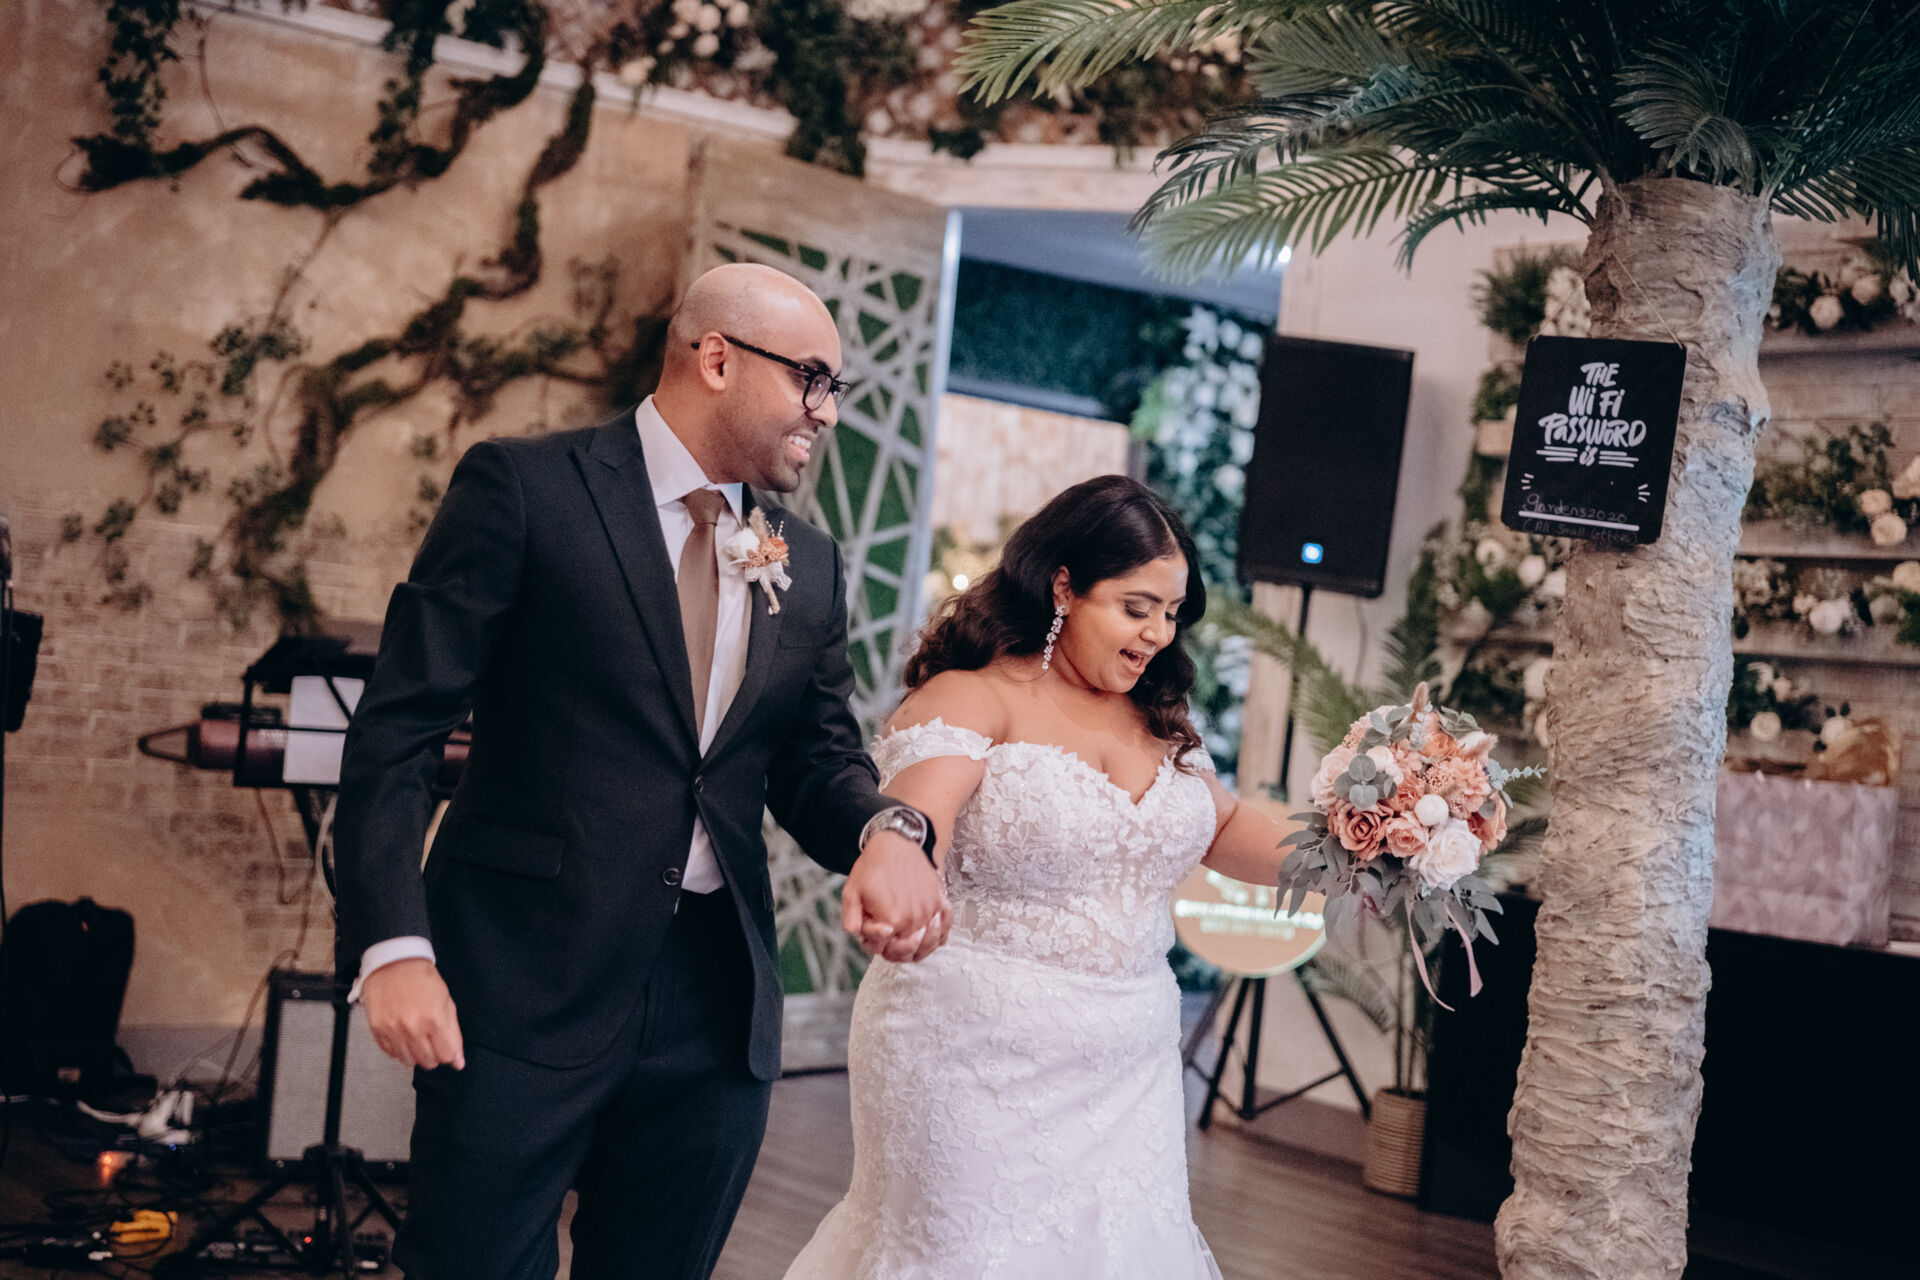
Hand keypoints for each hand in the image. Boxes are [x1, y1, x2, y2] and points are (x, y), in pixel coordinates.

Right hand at [362, 958, 465, 1069]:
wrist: (394, 963)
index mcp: (435, 1019)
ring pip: (408, 1062)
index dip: (448, 1052)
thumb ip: (454, 1034)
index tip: (445, 1045)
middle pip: (428, 1062)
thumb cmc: (422, 979)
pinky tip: (402, 1034)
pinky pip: (391, 1053)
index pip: (446, 1055)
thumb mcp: (446, 1002)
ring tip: (415, 1036)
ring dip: (415, 1053)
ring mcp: (393, 1030)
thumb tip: (458, 1061)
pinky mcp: (377, 1030)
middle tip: (430, 1039)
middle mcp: (413, 1028)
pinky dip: (399, 1049)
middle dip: (433, 1054)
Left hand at [841, 831, 949, 962]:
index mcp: (890, 920)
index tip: (868, 927)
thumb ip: (851, 919)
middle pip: (904, 953)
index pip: (879, 948)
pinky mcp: (940, 903)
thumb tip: (858, 936)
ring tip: (906, 942)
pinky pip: (945, 929)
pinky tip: (930, 937)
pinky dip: (939, 937)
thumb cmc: (874, 866)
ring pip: (927, 946)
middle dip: (890, 950)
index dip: (869, 940)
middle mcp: (913, 921)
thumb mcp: (852, 891)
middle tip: (884, 937)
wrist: (899, 842)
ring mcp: (929, 913)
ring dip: (915, 950)